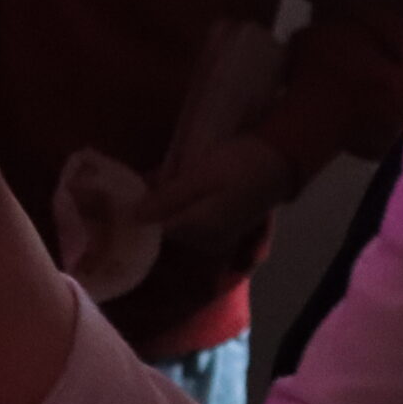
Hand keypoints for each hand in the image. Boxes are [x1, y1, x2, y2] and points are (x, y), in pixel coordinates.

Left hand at [137, 133, 293, 274]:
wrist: (279, 161)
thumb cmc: (237, 164)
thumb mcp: (199, 177)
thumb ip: (167, 199)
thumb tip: (132, 217)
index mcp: (198, 231)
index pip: (155, 231)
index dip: (138, 214)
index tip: (122, 197)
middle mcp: (206, 242)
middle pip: (166, 229)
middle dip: (151, 210)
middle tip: (134, 185)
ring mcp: (216, 238)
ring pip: (179, 224)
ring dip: (165, 207)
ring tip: (149, 183)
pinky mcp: (223, 228)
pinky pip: (192, 221)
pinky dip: (181, 207)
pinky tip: (173, 188)